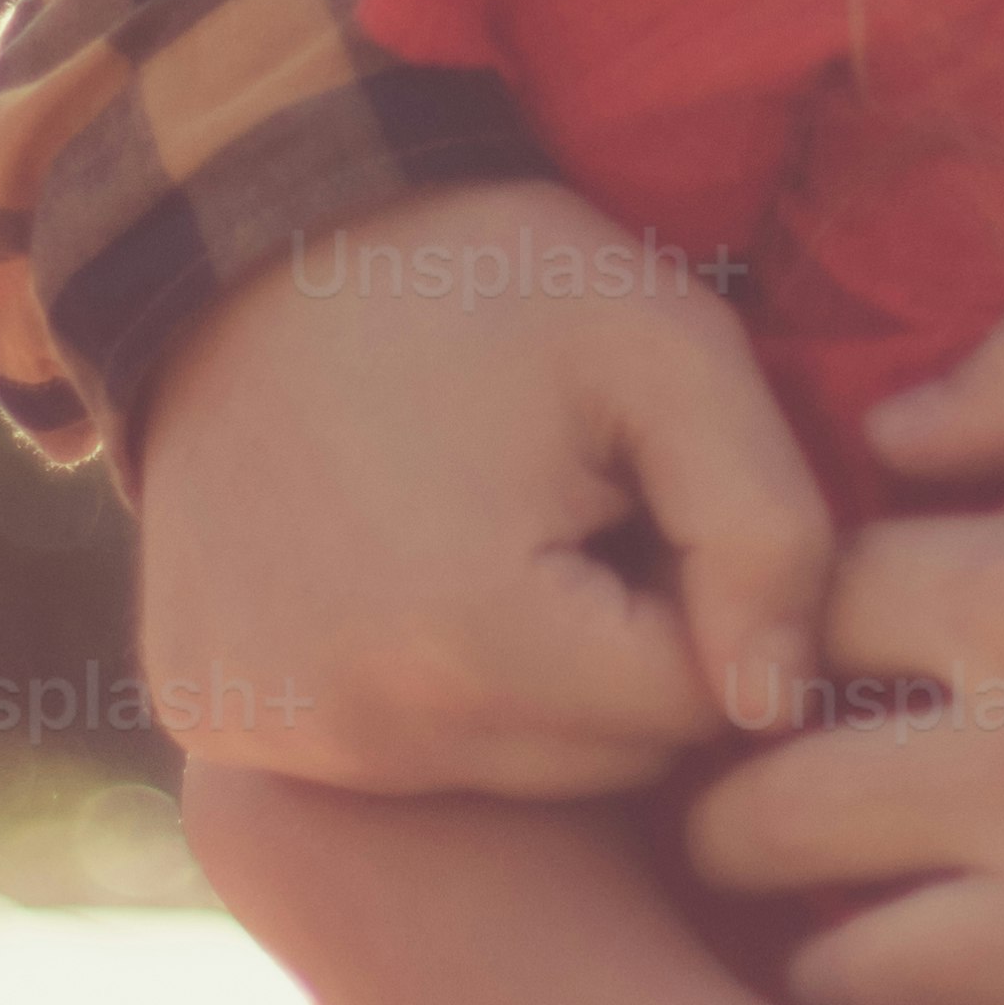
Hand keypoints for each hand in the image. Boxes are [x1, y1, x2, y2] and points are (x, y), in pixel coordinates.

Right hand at [131, 178, 836, 792]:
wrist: (247, 236)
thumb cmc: (478, 284)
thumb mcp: (664, 348)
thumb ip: (767, 525)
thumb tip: (780, 705)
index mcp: (479, 646)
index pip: (697, 704)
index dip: (701, 587)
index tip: (639, 489)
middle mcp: (366, 730)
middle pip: (606, 759)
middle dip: (621, 645)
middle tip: (565, 503)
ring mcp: (282, 737)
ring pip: (514, 768)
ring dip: (535, 676)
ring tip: (484, 526)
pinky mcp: (223, 722)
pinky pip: (400, 756)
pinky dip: (429, 684)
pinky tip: (400, 567)